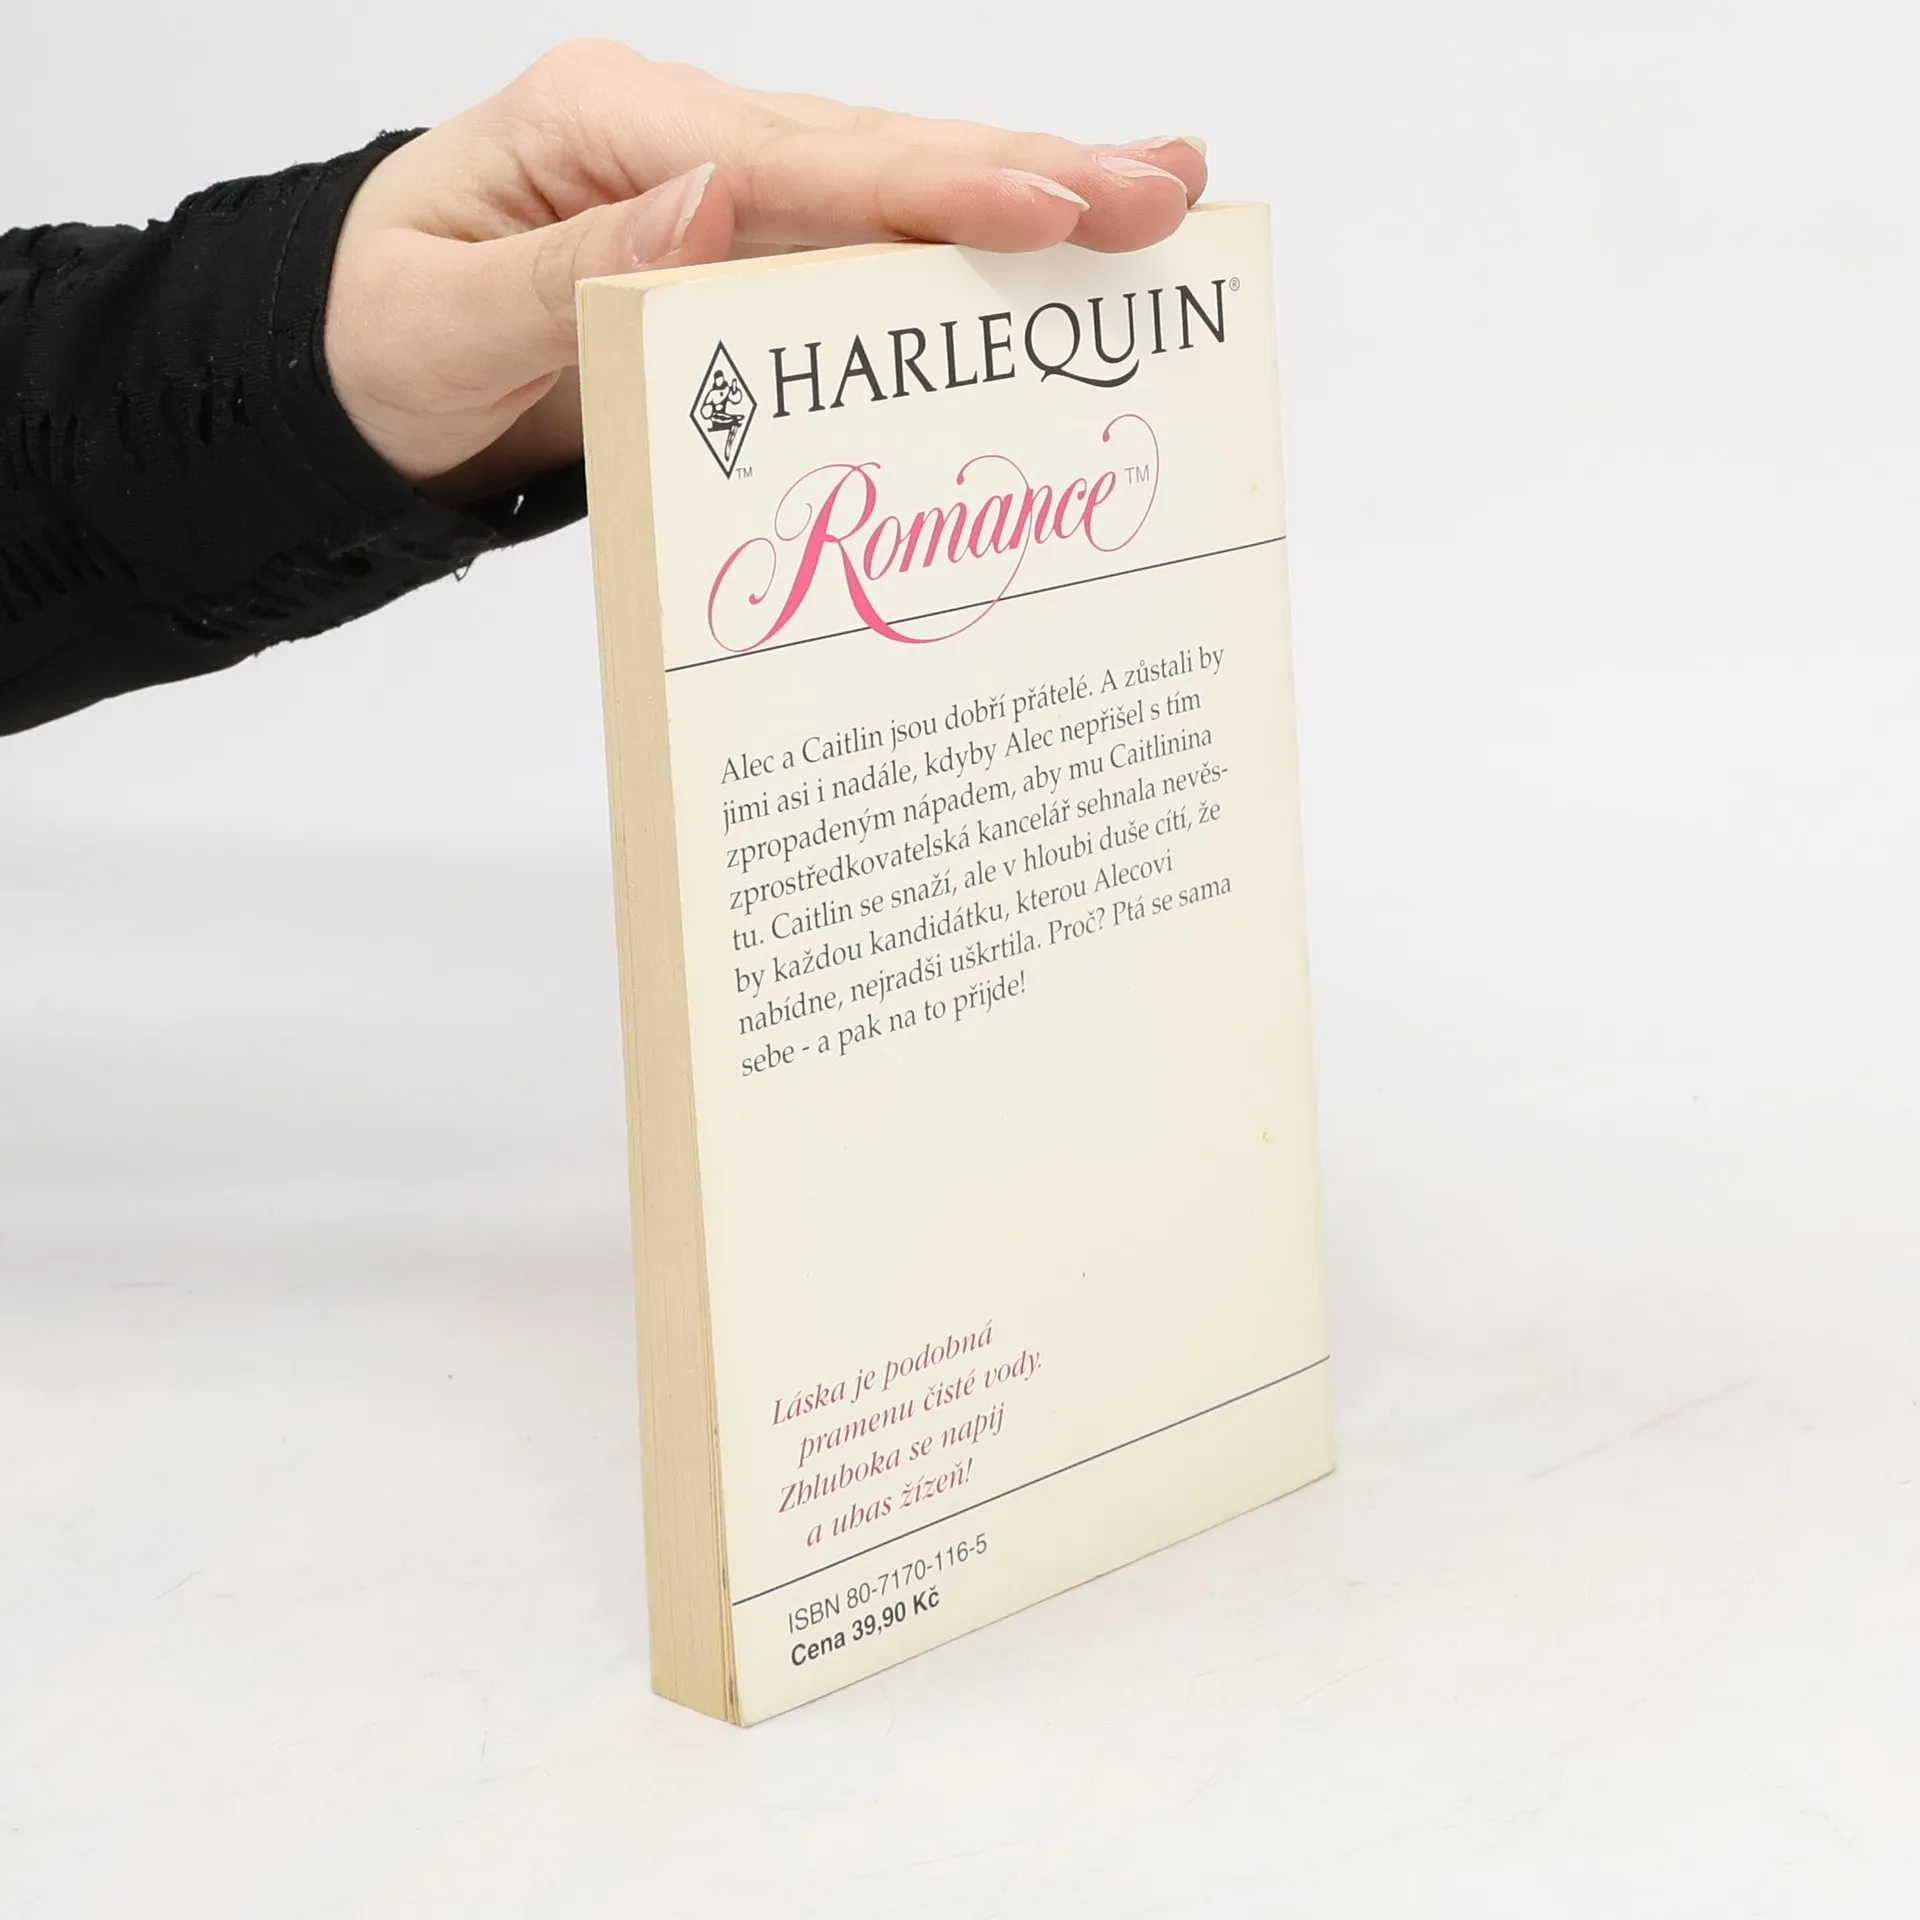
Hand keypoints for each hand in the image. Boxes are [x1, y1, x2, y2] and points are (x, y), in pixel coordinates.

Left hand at [322, 41, 1206, 499]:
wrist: (363, 369)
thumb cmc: (388, 341)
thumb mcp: (441, 318)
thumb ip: (572, 266)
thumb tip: (714, 202)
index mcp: (604, 130)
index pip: (792, 162)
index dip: (927, 192)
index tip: (1047, 210)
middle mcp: (683, 141)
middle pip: (877, 155)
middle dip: (1029, 174)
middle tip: (1166, 188)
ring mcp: (723, 189)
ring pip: (895, 189)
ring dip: (1030, 195)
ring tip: (1161, 194)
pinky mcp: (746, 249)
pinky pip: (869, 245)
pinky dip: (968, 244)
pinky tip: (1057, 236)